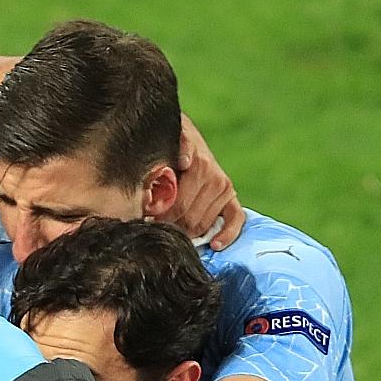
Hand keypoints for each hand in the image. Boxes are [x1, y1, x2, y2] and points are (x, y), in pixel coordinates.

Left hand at [164, 113, 244, 250]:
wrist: (182, 135)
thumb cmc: (168, 145)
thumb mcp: (165, 143)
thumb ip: (175, 149)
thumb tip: (186, 161)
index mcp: (200, 166)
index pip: (177, 205)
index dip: (158, 217)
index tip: (145, 221)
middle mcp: (216, 178)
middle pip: (188, 218)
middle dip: (169, 226)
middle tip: (153, 229)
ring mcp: (225, 189)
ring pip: (204, 224)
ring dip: (187, 233)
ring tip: (169, 233)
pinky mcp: (232, 198)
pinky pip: (235, 220)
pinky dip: (226, 235)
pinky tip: (214, 245)